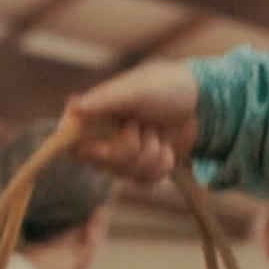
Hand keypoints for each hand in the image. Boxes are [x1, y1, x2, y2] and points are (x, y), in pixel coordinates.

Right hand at [65, 62, 199, 184]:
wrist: (197, 98)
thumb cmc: (163, 87)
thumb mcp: (134, 91)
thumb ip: (103, 101)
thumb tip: (71, 108)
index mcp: (92, 117)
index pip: (72, 146)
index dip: (93, 150)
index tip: (108, 144)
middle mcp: (102, 138)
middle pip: (107, 165)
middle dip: (133, 147)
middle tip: (143, 124)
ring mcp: (122, 156)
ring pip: (130, 175)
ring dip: (152, 152)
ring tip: (157, 130)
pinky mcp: (142, 168)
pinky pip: (148, 181)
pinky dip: (163, 164)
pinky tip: (165, 145)